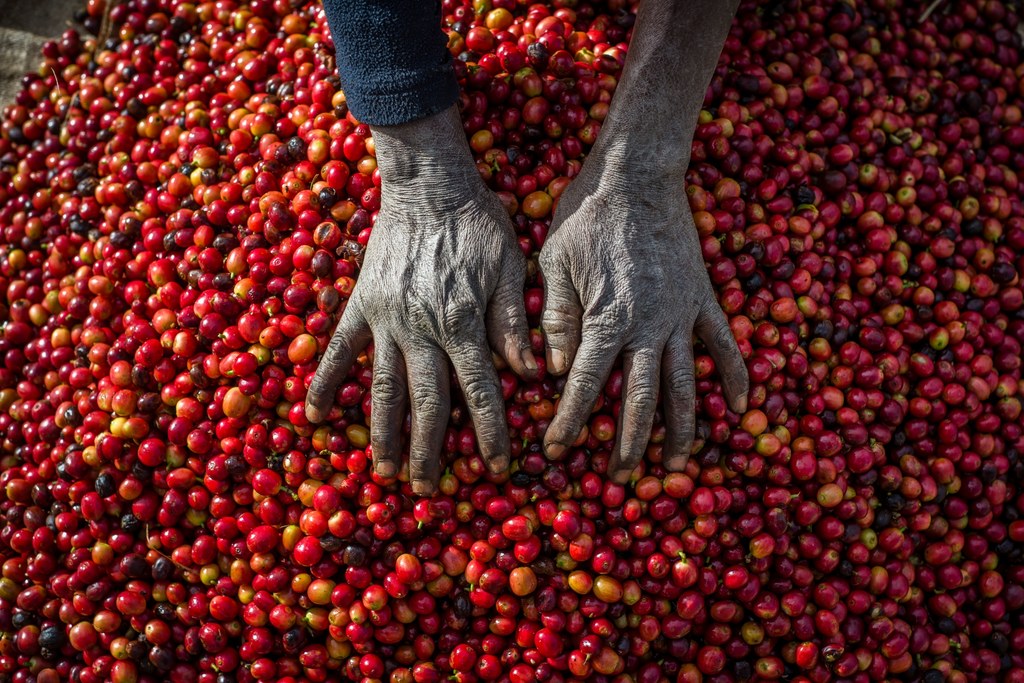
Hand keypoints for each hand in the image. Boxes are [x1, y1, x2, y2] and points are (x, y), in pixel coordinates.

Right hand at [305, 106, 535, 494]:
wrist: (429, 185)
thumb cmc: (479, 224)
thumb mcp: (512, 268)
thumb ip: (516, 324)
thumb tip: (531, 374)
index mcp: (464, 324)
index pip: (482, 393)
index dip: (492, 434)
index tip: (498, 468)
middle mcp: (423, 330)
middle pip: (428, 404)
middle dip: (432, 452)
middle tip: (431, 491)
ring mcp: (387, 320)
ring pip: (383, 388)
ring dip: (384, 434)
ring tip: (385, 471)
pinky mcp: (361, 306)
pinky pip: (338, 350)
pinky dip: (324, 382)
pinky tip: (314, 416)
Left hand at [539, 171, 747, 483]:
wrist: (637, 174)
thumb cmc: (587, 216)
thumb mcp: (554, 264)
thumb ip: (555, 320)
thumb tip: (551, 371)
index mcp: (607, 320)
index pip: (584, 386)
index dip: (569, 422)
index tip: (557, 452)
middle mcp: (649, 326)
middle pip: (640, 400)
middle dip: (628, 443)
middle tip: (620, 478)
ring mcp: (682, 314)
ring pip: (687, 384)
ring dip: (684, 428)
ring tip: (680, 466)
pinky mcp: (704, 298)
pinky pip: (725, 344)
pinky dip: (736, 376)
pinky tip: (741, 407)